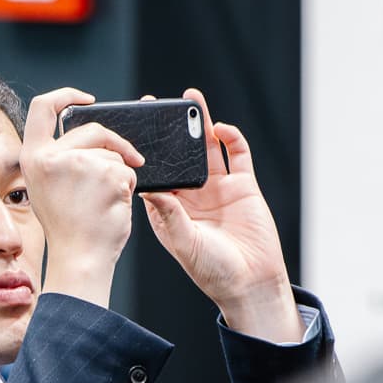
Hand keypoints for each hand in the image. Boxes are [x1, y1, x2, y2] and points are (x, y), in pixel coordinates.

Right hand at [23, 89, 141, 310]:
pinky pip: (128, 170)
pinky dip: (128, 187)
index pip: (43, 106)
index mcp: (33, 156)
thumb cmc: (68, 227)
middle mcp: (52, 156)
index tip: (89, 100)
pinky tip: (113, 207)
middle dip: (116, 143)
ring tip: (105, 201)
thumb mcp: (48, 186)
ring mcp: (80, 164)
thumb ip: (58, 158)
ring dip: (121, 173)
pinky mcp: (107, 174)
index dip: (67, 95)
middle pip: (92, 129)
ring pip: (114, 154)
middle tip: (130, 158)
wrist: (79, 259)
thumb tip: (86, 132)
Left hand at [141, 90, 302, 341]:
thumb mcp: (185, 244)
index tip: (130, 133)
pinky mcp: (244, 186)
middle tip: (155, 104)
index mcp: (170, 210)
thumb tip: (152, 190)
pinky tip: (222, 128)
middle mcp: (192, 195)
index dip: (144, 155)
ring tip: (191, 99)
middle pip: (178, 155)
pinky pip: (238, 155)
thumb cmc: (213, 272)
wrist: (252, 283)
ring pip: (207, 149)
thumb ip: (170, 217)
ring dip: (200, 124)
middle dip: (168, 131)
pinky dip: (232, 138)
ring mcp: (218, 189)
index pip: (154, 175)